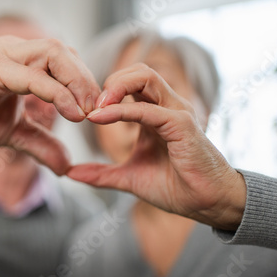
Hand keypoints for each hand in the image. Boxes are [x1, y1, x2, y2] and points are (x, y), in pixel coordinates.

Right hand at [0, 36, 99, 174]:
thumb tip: (67, 167)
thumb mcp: (13, 135)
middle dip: (88, 81)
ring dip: (77, 82)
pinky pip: (31, 75)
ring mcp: (2, 56)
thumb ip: (41, 145)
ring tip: (88, 111)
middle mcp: (15, 51)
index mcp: (22, 62)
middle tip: (100, 110)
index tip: (99, 112)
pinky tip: (71, 113)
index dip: (86, 83)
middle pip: (65, 52)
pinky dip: (55, 92)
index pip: (65, 60)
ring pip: (53, 54)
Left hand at [67, 63, 245, 229]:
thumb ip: (100, 173)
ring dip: (115, 87)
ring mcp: (176, 112)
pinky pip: (148, 109)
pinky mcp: (182, 125)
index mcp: (153, 114)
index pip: (129, 83)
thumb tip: (70, 173)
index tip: (84, 112)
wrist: (205, 204)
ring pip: (145, 77)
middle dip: (109, 82)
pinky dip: (121, 111)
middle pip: (137, 71)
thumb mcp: (128, 177)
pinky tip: (101, 119)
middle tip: (88, 105)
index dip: (104, 92)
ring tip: (94, 108)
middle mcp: (166, 106)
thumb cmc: (175, 186)